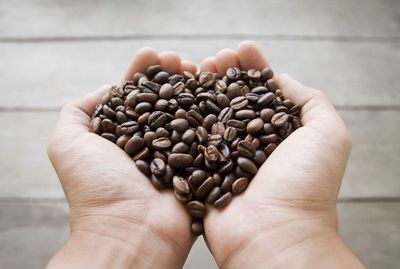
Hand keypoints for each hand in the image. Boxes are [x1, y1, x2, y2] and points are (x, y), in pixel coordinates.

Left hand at [47, 48, 196, 268]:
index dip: (142, 73)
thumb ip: (77, 110)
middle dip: (171, 77)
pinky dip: (213, 113)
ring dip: (193, 89)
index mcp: (121, 136)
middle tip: (180, 59)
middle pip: (163, 101)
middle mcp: (149, 143)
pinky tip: (217, 91)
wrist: (131, 230)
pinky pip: (207, 135)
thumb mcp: (67, 143)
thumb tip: (108, 89)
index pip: (133, 96)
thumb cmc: (96, 188)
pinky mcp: (199, 166)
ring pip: (187, 114)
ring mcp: (176, 154)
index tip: (152, 53)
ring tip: (199, 67)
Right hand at [201, 41, 363, 267]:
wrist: (273, 235)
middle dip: (224, 75)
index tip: (241, 49)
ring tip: (195, 68)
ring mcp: (224, 159)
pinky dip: (182, 120)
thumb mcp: (328, 135)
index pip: (263, 93)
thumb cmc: (305, 186)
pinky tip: (176, 97)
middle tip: (214, 57)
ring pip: (209, 117)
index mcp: (279, 135)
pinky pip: (188, 142)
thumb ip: (311, 101)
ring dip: (202, 91)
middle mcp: (250, 145)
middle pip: (233, 101)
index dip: (252, 69)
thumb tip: (282, 79)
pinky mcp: (201, 173)